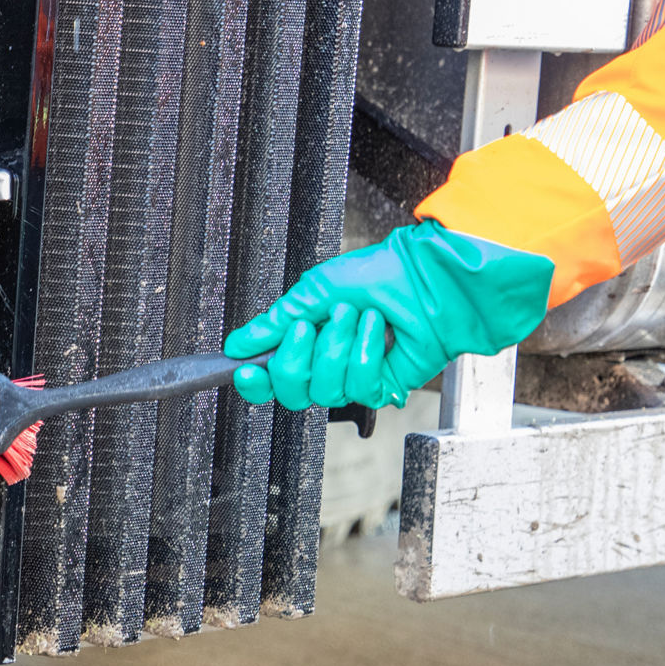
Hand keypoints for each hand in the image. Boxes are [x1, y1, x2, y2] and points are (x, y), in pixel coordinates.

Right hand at [223, 221, 553, 409]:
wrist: (427, 278)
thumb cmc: (378, 274)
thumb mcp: (314, 291)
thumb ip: (273, 323)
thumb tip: (237, 344)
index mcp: (302, 339)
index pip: (267, 377)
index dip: (254, 381)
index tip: (246, 368)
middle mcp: (324, 362)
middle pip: (290, 391)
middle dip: (297, 358)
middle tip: (310, 327)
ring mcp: (351, 376)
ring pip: (325, 389)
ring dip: (338, 348)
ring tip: (356, 316)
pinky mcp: (381, 385)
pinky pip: (359, 386)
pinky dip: (366, 353)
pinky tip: (378, 330)